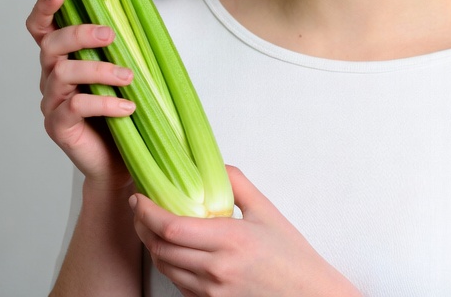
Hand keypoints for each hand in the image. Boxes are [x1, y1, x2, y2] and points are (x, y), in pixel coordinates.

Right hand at [27, 0, 135, 190]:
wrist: (118, 162)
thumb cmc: (121, 112)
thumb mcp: (120, 74)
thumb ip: (117, 48)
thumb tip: (137, 14)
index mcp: (62, 58)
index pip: (41, 28)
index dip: (44, 9)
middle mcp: (50, 77)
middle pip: (50, 45)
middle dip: (79, 34)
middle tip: (110, 35)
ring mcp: (51, 102)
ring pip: (62, 73)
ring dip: (99, 70)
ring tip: (128, 77)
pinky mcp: (58, 127)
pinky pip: (74, 108)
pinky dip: (104, 104)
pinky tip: (128, 107)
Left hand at [130, 166, 360, 296]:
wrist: (310, 296)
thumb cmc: (293, 257)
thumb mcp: (267, 212)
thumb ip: (237, 184)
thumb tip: (211, 166)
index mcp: (230, 239)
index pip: (170, 226)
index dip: (146, 212)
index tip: (139, 197)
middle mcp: (217, 269)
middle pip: (160, 248)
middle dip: (142, 226)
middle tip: (140, 209)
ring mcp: (213, 292)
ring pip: (165, 267)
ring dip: (153, 246)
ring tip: (154, 227)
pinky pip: (179, 284)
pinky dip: (171, 266)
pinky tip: (176, 251)